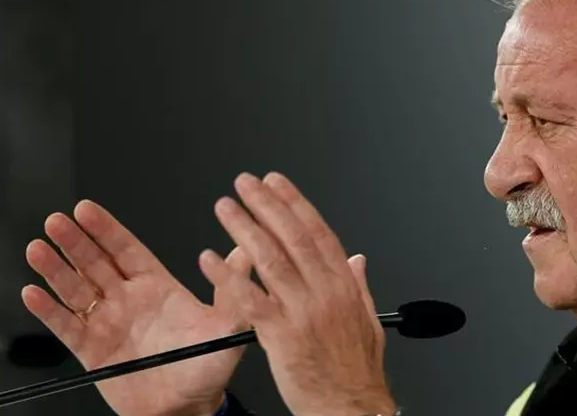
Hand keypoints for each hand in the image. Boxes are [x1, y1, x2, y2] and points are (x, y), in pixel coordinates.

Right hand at [21, 201, 250, 415]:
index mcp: (157, 287)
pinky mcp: (92, 351)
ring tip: (38, 249)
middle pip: (95, 263)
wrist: (188, 407)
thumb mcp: (228, 325)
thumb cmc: (209, 366)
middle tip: (57, 221)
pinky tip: (33, 293)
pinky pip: (66, 327)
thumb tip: (247, 252)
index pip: (127, 250)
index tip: (87, 209)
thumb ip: (233, 289)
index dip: (106, 229)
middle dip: (75, 241)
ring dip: (56, 269)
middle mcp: (128, 300)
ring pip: (76, 289)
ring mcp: (107, 323)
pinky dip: (48, 311)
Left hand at [199, 172, 396, 415]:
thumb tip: (357, 259)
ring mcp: (302, 312)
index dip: (295, 204)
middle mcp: (324, 292)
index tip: (276, 183)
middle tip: (245, 183)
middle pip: (292, 238)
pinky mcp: (281, 336)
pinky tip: (208, 259)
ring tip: (225, 207)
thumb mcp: (368, 322)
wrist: (350, 407)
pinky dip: (227, 278)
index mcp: (344, 286)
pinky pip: (249, 301)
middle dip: (267, 205)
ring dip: (244, 230)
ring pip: (271, 261)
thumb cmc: (356, 372)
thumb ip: (360, 286)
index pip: (318, 233)